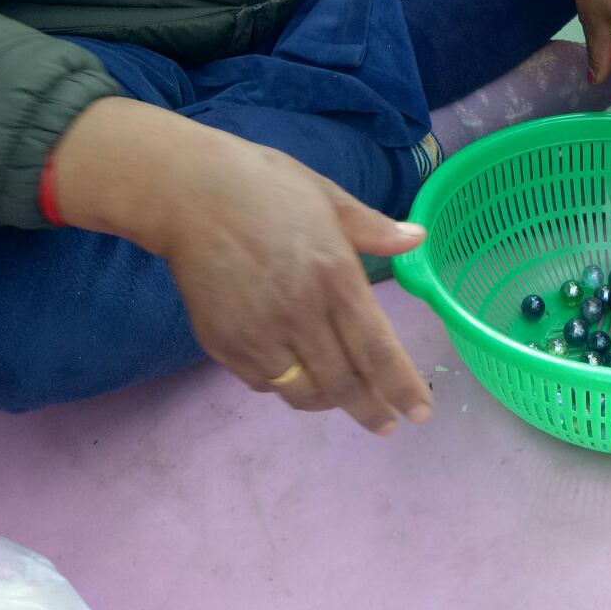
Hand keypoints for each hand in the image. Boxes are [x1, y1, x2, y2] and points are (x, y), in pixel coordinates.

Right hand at [54, 100, 433, 432]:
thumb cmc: (265, 186)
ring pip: (302, 392)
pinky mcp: (223, 344)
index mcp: (334, 276)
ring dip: (327, 401)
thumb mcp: (328, 197)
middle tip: (384, 423)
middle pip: (342, 382)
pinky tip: (294, 373)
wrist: (190, 193)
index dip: (400, 386)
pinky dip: (284, 385)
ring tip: (342, 398)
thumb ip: (373, 228)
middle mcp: (301, 313)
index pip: (376, 349)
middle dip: (369, 409)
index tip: (420, 413)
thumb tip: (418, 239)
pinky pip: (263, 382)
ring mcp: (259, 334)